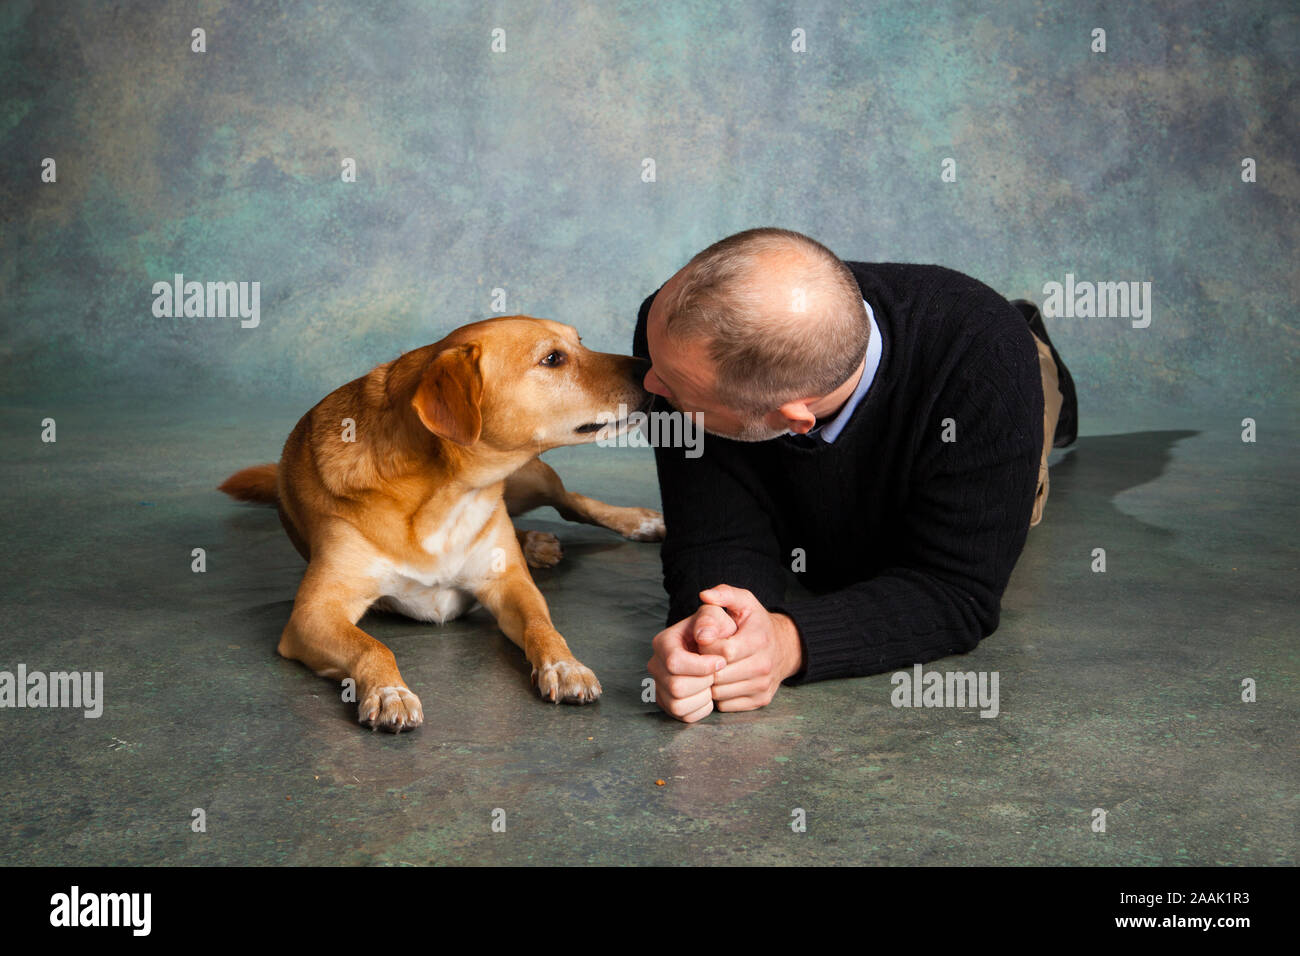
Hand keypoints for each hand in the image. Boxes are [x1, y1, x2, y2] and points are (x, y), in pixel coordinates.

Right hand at [647, 603, 736, 722]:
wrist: (713, 645)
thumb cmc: (714, 630)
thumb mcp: (714, 616)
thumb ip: (710, 619)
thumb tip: (705, 637)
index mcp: (663, 642)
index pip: (674, 662)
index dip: (701, 666)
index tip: (721, 662)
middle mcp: (655, 665)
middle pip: (676, 687)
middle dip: (703, 682)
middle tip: (716, 673)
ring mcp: (659, 686)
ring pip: (678, 705)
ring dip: (702, 697)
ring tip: (711, 683)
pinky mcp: (667, 703)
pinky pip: (684, 716)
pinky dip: (701, 709)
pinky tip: (707, 693)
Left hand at [697, 585, 803, 711]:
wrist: (785, 647)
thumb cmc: (757, 624)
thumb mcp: (745, 602)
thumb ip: (724, 594)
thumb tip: (704, 595)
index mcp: (758, 640)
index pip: (721, 652)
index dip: (706, 648)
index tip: (704, 641)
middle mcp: (763, 666)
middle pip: (718, 675)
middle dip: (705, 667)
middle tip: (703, 657)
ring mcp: (763, 686)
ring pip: (719, 693)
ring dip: (710, 683)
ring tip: (711, 668)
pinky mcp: (760, 701)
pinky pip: (726, 705)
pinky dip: (719, 696)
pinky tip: (722, 680)